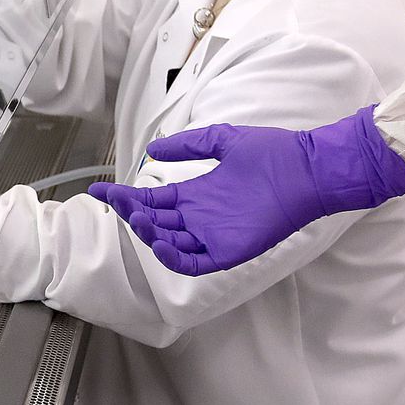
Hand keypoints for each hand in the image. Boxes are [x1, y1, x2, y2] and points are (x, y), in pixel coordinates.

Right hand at [88, 105, 404, 275]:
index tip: (97, 189)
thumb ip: (189, 146)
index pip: (152, 199)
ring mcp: (214, 236)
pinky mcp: (230, 250)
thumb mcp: (222, 141)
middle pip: (155, 222)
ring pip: (170, 244)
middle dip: (132, 214)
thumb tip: (152, 150)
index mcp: (196, 194)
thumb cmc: (271, 152)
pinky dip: (174, 257)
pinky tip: (159, 242)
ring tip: (137, 219)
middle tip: (118, 202)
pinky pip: (195, 262)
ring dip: (149, 235)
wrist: (307, 168)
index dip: (123, 197)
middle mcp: (200, 218)